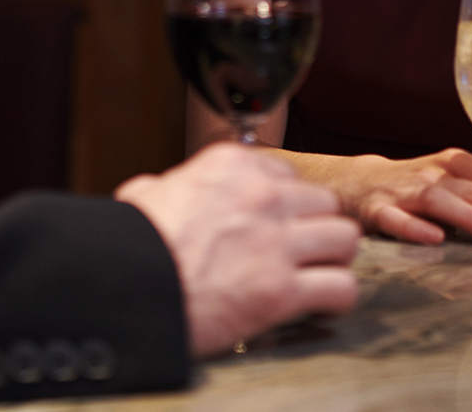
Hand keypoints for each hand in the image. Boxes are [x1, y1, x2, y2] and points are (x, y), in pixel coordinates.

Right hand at [116, 142, 360, 357]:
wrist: (126, 291)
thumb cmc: (132, 247)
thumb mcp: (143, 197)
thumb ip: (164, 187)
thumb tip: (155, 190)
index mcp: (232, 167)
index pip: (289, 176)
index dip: (285, 204)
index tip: (276, 223)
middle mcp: (262, 197)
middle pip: (325, 203)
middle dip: (314, 228)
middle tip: (300, 251)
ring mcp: (276, 243)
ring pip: (345, 238)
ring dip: (333, 259)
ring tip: (316, 274)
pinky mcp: (282, 292)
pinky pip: (340, 288)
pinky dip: (336, 299)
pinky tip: (321, 304)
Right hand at [331, 149, 471, 248]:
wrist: (355, 184)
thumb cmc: (420, 188)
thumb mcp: (465, 184)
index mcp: (458, 164)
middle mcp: (434, 173)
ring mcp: (404, 190)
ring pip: (441, 201)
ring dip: (471, 218)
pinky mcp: (376, 209)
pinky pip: (395, 219)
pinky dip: (414, 228)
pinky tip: (434, 240)